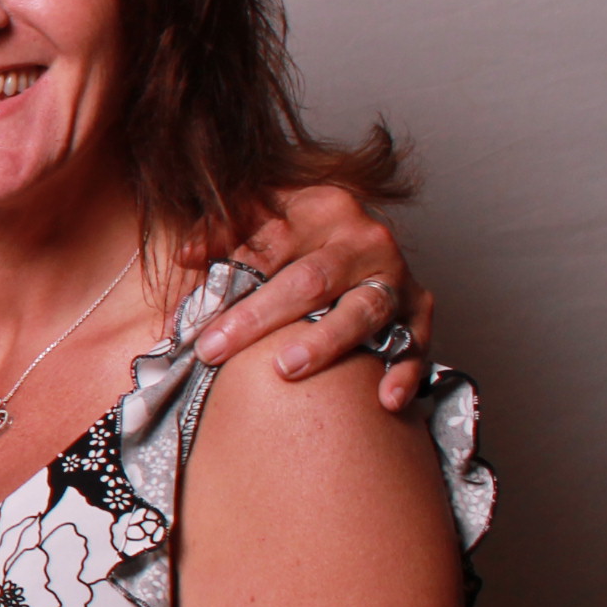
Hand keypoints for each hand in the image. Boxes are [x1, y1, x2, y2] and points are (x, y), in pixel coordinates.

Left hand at [187, 185, 433, 409]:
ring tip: (287, 367)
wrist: (361, 235)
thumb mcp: (260, 215)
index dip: (229, 285)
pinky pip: (416, 343)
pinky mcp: (419, 310)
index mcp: (324, 207)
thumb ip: (220, 231)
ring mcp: (396, 277)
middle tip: (218, 350)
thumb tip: (186, 254)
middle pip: (311, 280)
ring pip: (363, 311)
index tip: (195, 325)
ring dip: (325, 342)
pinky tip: (386, 398)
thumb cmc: (298, 231)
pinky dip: (405, 372)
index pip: (270, 247)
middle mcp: (365, 240)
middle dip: (260, 318)